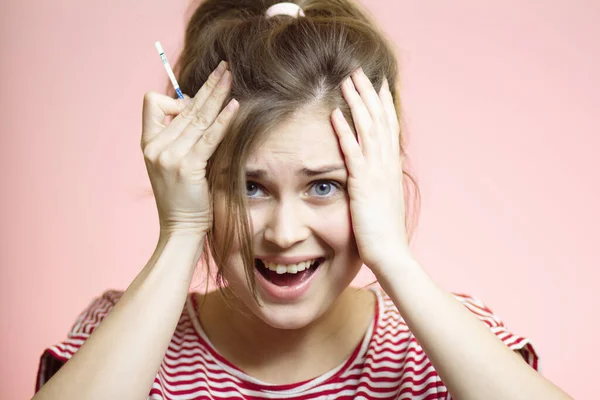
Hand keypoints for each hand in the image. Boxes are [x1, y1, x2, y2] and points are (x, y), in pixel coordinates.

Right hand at [141, 61, 237, 236]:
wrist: (180, 229)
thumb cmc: (182, 198)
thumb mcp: (173, 164)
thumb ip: (181, 138)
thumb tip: (199, 110)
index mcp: (149, 143)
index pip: (154, 103)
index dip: (176, 99)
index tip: (193, 104)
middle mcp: (156, 147)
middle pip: (183, 106)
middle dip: (207, 85)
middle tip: (224, 67)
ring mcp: (170, 156)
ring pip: (197, 116)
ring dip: (216, 93)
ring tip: (230, 77)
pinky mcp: (187, 167)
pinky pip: (208, 137)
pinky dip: (223, 120)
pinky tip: (235, 107)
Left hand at [331, 67, 411, 272]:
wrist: (391, 254)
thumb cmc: (384, 233)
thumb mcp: (384, 201)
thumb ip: (379, 183)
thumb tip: (375, 174)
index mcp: (391, 168)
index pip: (389, 128)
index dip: (383, 104)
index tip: (378, 83)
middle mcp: (387, 165)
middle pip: (380, 120)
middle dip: (369, 94)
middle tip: (359, 70)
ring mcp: (377, 173)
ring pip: (368, 129)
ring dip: (357, 103)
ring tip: (347, 81)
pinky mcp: (363, 184)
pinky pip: (352, 152)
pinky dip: (345, 131)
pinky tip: (335, 114)